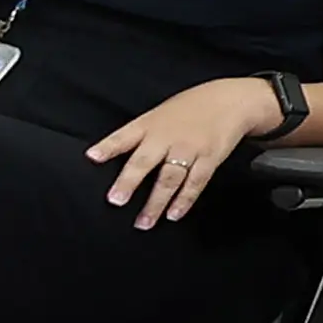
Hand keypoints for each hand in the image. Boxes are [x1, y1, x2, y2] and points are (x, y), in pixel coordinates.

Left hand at [93, 76, 287, 227]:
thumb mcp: (158, 114)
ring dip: (156, 203)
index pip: (124, 136)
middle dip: (129, 182)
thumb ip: (137, 135)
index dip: (108, 146)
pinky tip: (173, 214)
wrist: (230, 101)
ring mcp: (188, 148)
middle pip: (145, 161)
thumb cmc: (188, 110)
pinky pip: (195, 182)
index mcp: (150, 125)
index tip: (92, 157)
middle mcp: (167, 137)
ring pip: (170, 178)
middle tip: (116, 201)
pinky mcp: (209, 159)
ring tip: (144, 222)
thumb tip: (108, 155)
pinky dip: (184, 200)